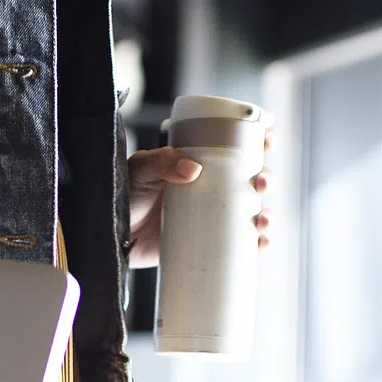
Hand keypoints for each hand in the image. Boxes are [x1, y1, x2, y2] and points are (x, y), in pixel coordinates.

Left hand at [126, 128, 273, 269]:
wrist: (112, 237)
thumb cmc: (124, 196)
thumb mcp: (140, 171)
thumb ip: (161, 163)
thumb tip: (193, 169)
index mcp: (199, 160)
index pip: (236, 144)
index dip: (259, 138)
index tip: (269, 138)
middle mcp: (211, 186)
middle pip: (251, 178)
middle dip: (266, 178)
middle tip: (261, 183)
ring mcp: (212, 215)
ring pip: (252, 211)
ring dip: (268, 214)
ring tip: (263, 219)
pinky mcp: (209, 242)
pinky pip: (241, 243)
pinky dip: (258, 243)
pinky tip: (262, 243)